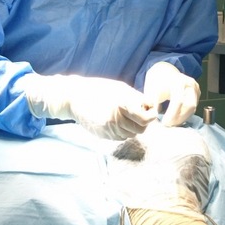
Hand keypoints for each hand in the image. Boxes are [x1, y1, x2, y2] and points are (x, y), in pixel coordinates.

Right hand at [22, 74, 153, 139]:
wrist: (73, 98)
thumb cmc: (98, 89)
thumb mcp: (120, 88)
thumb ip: (137, 98)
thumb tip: (151, 105)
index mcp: (121, 105)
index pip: (146, 119)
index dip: (151, 115)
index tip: (151, 110)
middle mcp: (115, 120)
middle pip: (141, 129)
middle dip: (143, 121)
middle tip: (140, 112)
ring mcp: (108, 130)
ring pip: (131, 134)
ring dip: (133, 126)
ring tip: (127, 115)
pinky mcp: (103, 135)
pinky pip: (120, 137)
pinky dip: (123, 130)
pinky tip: (118, 120)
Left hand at [143, 62, 199, 126]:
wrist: (164, 72)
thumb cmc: (156, 83)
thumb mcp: (151, 91)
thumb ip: (150, 102)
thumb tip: (152, 116)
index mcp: (178, 81)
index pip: (178, 100)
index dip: (172, 114)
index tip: (164, 123)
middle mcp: (190, 84)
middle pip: (190, 106)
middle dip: (179, 118)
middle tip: (168, 125)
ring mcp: (195, 89)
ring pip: (192, 109)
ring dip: (182, 118)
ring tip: (170, 123)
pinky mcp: (197, 94)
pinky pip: (192, 108)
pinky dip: (184, 115)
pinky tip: (175, 119)